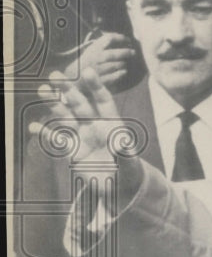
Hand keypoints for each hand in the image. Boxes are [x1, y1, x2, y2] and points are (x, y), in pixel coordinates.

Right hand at [31, 69, 142, 191]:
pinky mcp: (73, 151)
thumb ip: (125, 152)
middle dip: (69, 90)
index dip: (96, 86)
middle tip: (55, 75)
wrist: (120, 186)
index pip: (103, 100)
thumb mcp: (129, 162)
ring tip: (43, 90)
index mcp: (111, 123)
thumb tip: (120, 143)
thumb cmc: (128, 169)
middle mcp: (94, 126)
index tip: (88, 70)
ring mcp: (82, 137)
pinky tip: (35, 127)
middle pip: (80, 104)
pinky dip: (47, 135)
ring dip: (55, 105)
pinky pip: (58, 141)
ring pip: (66, 117)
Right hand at [64, 32, 136, 86]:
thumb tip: (119, 39)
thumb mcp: (90, 50)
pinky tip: (123, 72)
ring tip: (125, 63)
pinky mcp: (97, 82)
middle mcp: (93, 59)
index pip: (108, 39)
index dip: (119, 38)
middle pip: (111, 54)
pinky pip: (111, 78)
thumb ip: (102, 45)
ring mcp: (95, 70)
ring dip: (121, 64)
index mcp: (92, 49)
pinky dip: (119, 74)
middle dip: (124, 52)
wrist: (72, 79)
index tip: (128, 40)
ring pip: (112, 66)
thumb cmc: (85, 63)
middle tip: (133, 52)